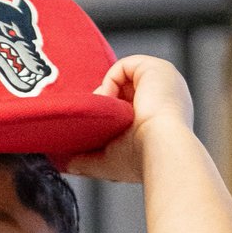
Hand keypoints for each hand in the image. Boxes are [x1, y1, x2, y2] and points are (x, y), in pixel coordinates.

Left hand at [64, 55, 194, 183]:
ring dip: (105, 95)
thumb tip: (65, 165)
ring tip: (104, 115)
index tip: (97, 129)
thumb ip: (88, 159)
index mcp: (163, 116)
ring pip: (122, 79)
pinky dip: (109, 82)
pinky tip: (110, 103)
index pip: (130, 107)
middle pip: (125, 91)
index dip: (110, 116)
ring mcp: (162, 80)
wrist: (160, 150)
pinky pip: (122, 67)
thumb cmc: (142, 160)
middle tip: (94, 121)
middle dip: (104, 104)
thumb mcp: (111, 161)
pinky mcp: (155, 67)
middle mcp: (166, 96)